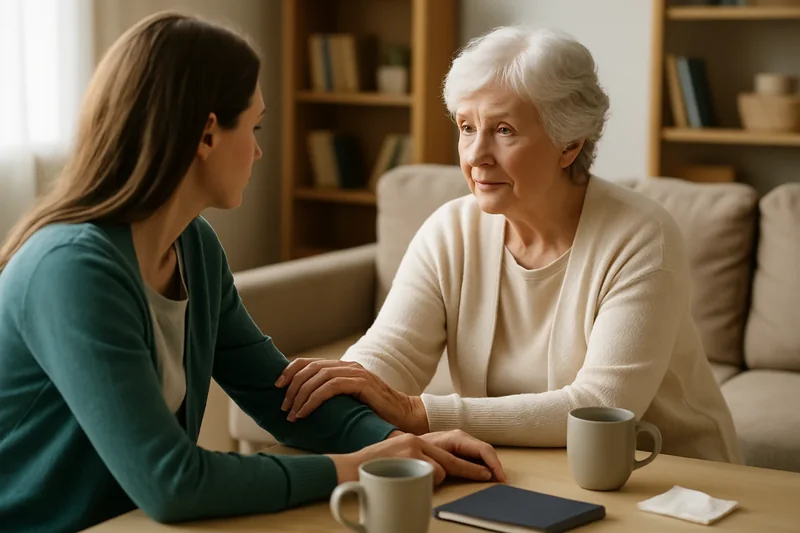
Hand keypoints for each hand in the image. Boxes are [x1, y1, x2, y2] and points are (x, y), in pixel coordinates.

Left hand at [276, 358, 428, 434]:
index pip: (309, 362)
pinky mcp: (362, 383)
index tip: (276, 386)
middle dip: (291, 386)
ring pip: (318, 376)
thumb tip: (300, 407)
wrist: (404, 416)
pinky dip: (314, 399)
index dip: (289, 371)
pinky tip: (305, 412)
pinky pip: (330, 387)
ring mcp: (355, 373)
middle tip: (283, 406)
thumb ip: (330, 398)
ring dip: (300, 395)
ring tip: (292, 414)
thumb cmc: (374, 413)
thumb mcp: (347, 403)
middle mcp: (347, 366)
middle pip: (310, 368)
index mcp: (342, 368)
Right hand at [327, 432, 496, 485]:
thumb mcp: (395, 464)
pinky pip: (432, 473)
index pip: (447, 451)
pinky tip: (410, 482)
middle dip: (473, 469)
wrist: (344, 470)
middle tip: (492, 477)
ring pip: (442, 468)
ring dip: (436, 481)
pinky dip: (427, 482)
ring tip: (417, 483)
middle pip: (452, 457)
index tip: (484, 471)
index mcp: (413, 442)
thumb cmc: (368, 473)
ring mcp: (413, 447)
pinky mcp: (410, 455)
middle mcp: (415, 441)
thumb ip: (415, 467)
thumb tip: (436, 478)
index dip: (467, 462)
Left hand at [420, 430, 505, 482]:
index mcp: (458, 438)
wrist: (406, 446)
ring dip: (491, 466)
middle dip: (496, 466)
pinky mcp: (458, 447)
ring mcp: (460, 441)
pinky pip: (476, 455)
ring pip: (482, 453)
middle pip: (486, 450)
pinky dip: (483, 465)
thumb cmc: (420, 452)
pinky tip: (485, 475)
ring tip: (497, 480)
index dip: (495, 465)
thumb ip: (461, 466)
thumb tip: (483, 473)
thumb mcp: (440, 460)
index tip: (501, 479)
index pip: (484, 450)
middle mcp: (462, 437)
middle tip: (502, 482)